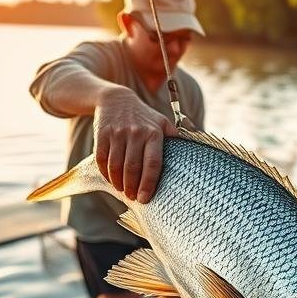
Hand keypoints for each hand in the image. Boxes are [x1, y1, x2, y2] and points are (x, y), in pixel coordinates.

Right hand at [93, 88, 179, 203]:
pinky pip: (101, 160)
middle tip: (133, 198)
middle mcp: (136, 133)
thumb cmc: (144, 117)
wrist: (116, 99)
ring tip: (123, 191)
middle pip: (132, 168)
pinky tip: (111, 180)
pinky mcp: (102, 134)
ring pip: (115, 166)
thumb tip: (195, 155)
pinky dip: (106, 174)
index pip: (153, 163)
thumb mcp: (162, 123)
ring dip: (118, 183)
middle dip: (132, 188)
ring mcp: (117, 133)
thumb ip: (175, 138)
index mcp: (154, 133)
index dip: (148, 183)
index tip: (145, 198)